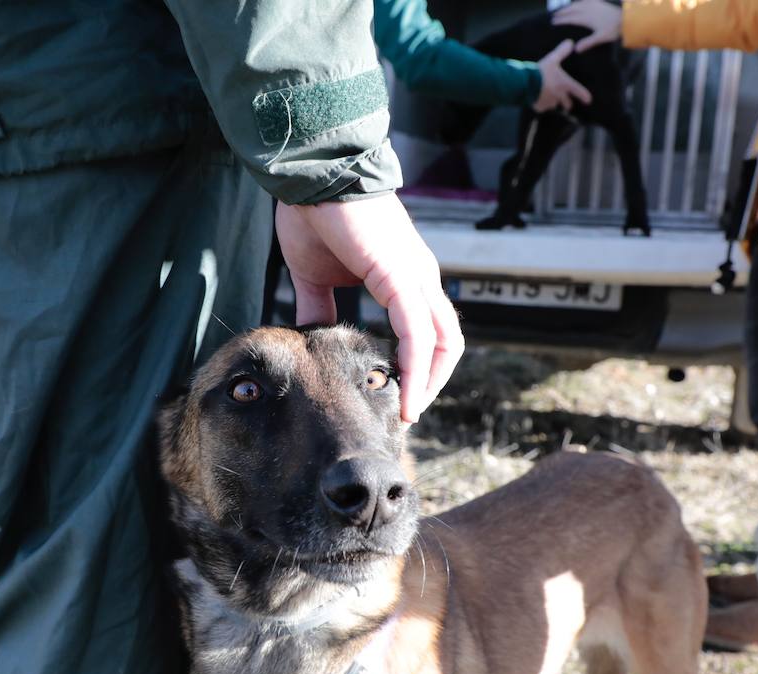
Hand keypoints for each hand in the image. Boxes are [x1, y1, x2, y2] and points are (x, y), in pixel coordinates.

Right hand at [275, 195, 463, 422]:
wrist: (311, 176)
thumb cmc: (315, 215)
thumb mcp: (315, 275)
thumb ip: (319, 308)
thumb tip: (312, 336)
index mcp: (404, 276)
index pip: (427, 330)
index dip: (420, 367)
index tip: (396, 396)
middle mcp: (420, 277)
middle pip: (446, 341)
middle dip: (432, 382)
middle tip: (406, 413)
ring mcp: (416, 276)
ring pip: (442, 342)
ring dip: (430, 383)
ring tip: (408, 413)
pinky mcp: (401, 276)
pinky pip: (417, 333)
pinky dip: (417, 370)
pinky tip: (406, 395)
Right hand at [534, 41, 592, 112]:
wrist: (525, 83)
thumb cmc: (541, 71)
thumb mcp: (552, 59)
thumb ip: (562, 51)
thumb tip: (570, 41)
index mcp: (565, 84)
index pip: (578, 91)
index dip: (584, 96)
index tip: (588, 100)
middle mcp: (559, 96)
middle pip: (567, 104)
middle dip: (568, 104)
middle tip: (568, 105)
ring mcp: (549, 103)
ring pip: (554, 105)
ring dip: (553, 102)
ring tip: (548, 97)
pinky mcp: (539, 107)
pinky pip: (542, 107)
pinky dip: (541, 104)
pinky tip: (537, 99)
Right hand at [553, 0, 622, 52]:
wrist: (626, 18)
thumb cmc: (613, 29)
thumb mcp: (600, 38)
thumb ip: (588, 43)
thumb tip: (575, 50)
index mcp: (586, 18)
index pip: (570, 19)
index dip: (561, 20)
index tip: (553, 22)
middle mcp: (588, 9)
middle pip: (572, 10)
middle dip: (562, 13)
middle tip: (554, 15)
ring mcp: (593, 4)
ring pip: (577, 4)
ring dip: (569, 6)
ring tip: (563, 9)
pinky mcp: (599, 2)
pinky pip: (586, 0)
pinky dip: (581, 1)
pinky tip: (579, 2)